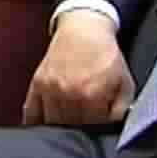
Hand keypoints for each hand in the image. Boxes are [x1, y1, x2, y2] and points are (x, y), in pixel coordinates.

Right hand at [22, 10, 134, 126]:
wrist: (84, 29)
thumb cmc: (105, 55)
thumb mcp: (125, 81)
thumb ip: (121, 108)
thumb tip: (113, 127)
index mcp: (91, 94)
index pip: (92, 127)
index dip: (98, 128)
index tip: (100, 123)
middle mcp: (68, 93)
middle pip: (71, 127)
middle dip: (80, 128)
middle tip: (85, 123)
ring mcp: (50, 88)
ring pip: (52, 123)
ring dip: (60, 127)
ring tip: (69, 124)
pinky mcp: (38, 83)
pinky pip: (31, 111)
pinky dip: (35, 122)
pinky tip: (42, 127)